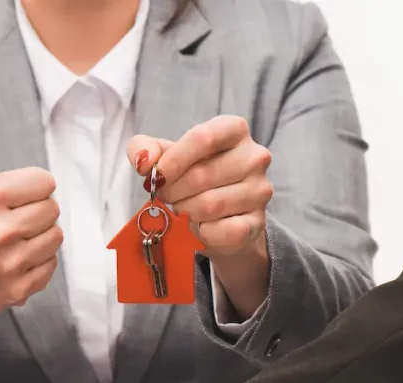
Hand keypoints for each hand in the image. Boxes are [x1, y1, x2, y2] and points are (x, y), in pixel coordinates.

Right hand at [0, 98, 62, 366]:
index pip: (44, 181)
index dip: (31, 187)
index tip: (14, 196)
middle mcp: (0, 231)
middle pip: (52, 209)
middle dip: (35, 211)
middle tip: (12, 219)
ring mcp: (9, 264)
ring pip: (55, 238)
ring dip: (39, 236)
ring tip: (13, 239)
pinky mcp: (16, 290)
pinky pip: (50, 267)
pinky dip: (37, 263)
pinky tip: (13, 260)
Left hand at [127, 116, 272, 317]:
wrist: (221, 217)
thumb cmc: (193, 178)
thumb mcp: (168, 157)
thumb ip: (146, 149)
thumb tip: (142, 160)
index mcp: (234, 130)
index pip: (203, 137)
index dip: (173, 160)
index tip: (156, 177)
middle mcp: (255, 157)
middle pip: (202, 176)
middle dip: (173, 191)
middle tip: (166, 196)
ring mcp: (260, 190)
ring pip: (210, 206)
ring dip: (186, 212)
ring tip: (183, 209)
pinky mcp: (258, 222)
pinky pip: (221, 231)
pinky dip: (202, 233)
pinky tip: (201, 226)